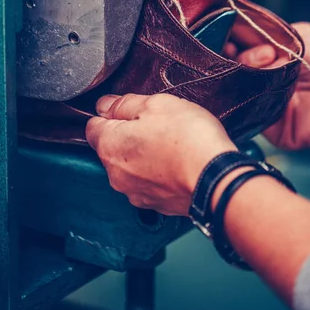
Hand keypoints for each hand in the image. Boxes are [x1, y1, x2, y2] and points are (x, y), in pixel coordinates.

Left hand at [86, 93, 235, 215]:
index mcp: (110, 146)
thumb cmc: (188, 139)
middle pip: (112, 147)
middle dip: (129, 134)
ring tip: (172, 143)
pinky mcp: (156, 205)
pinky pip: (150, 182)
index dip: (110, 113)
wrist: (217, 180)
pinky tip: (178, 162)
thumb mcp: (156, 104)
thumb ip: (125, 104)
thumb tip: (105, 105)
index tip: (128, 110)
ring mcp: (135, 193)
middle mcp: (116, 174)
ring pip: (131, 166)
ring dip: (144, 155)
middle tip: (158, 124)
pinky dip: (159, 173)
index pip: (92, 126)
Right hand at [226, 22, 309, 149]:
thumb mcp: (296, 36)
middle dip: (238, 57)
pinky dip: (255, 92)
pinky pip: (253, 113)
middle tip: (253, 48)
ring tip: (268, 57)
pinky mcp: (277, 131)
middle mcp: (268, 89)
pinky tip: (267, 75)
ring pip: (240, 93)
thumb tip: (232, 42)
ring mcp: (271, 110)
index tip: (224, 35)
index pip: (238, 59)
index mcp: (272, 68)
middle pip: (235, 75)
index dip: (228, 47)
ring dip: (248, 70)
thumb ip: (264, 37)